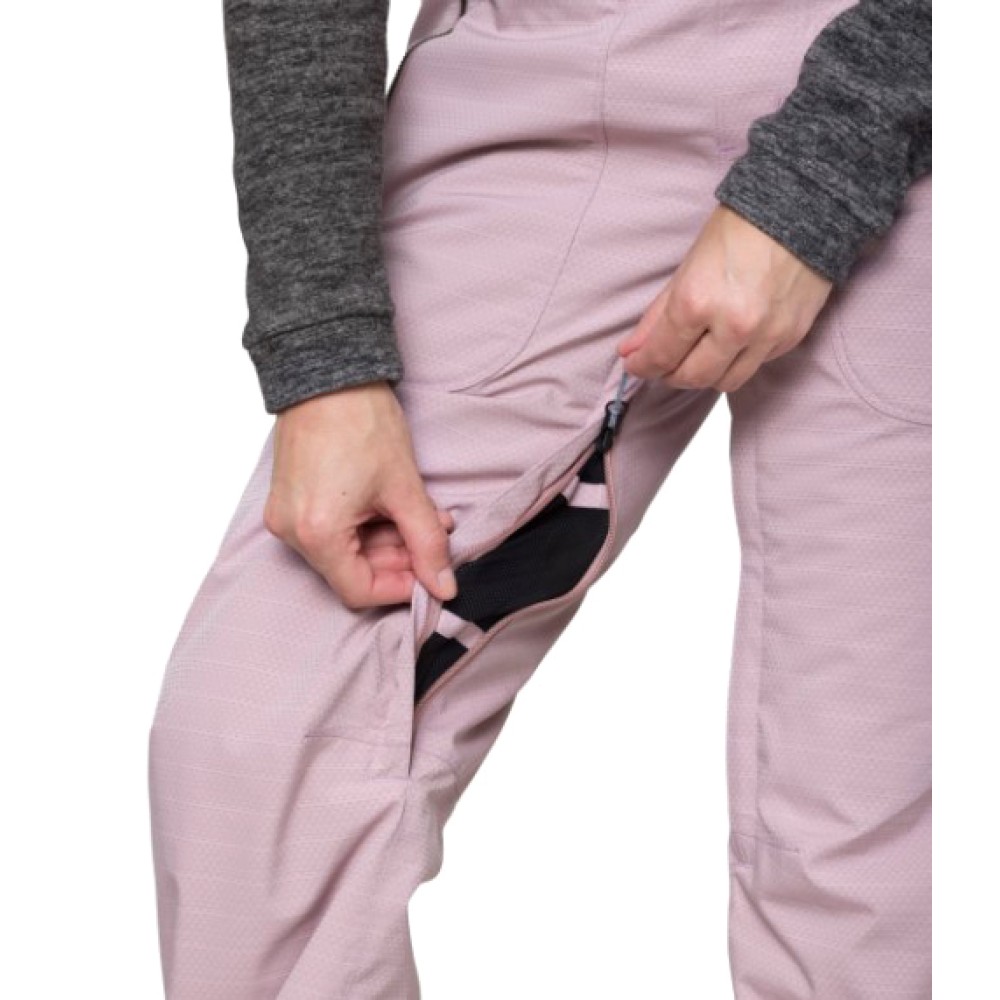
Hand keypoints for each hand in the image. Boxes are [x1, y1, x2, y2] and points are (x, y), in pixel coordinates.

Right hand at [263, 381, 458, 608]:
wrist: (328, 372)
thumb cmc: (361, 422)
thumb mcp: (405, 488)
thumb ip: (428, 542)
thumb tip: (443, 586)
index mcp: (316, 533)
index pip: (359, 591)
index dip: (400, 588)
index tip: (429, 574)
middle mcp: (291, 531)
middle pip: (351, 571)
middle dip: (398, 558)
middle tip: (433, 536)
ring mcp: (285, 515)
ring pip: (343, 551)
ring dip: (385, 540)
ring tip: (421, 514)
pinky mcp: (287, 500)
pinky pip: (329, 529)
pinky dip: (363, 525)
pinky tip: (392, 505)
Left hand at [617, 204, 834, 391]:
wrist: (805, 209)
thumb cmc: (741, 229)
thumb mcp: (687, 268)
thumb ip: (657, 316)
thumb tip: (631, 350)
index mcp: (698, 302)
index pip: (660, 356)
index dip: (642, 366)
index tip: (635, 364)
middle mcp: (733, 326)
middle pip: (691, 378)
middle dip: (670, 374)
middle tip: (663, 363)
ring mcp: (765, 335)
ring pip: (725, 382)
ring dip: (705, 374)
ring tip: (696, 356)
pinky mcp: (790, 338)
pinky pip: (755, 366)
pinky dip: (737, 361)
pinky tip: (731, 341)